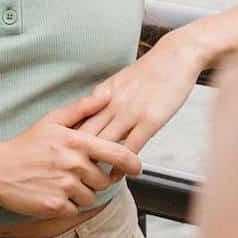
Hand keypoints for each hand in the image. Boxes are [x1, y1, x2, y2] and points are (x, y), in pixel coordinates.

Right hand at [0, 91, 143, 218]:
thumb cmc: (26, 144)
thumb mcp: (52, 120)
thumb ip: (82, 108)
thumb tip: (107, 95)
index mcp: (77, 142)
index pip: (118, 154)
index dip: (132, 162)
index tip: (137, 167)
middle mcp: (74, 164)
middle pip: (104, 180)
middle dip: (96, 179)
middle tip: (79, 174)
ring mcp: (64, 186)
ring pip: (90, 197)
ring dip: (82, 193)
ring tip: (62, 182)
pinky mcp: (55, 206)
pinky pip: (74, 209)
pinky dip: (67, 205)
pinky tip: (53, 193)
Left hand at [75, 36, 202, 177]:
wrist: (177, 56)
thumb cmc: (151, 70)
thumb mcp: (121, 81)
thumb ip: (105, 100)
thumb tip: (92, 118)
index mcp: (102, 93)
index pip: (76, 121)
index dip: (66, 141)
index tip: (60, 156)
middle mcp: (112, 103)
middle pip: (85, 135)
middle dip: (74, 156)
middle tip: (67, 175)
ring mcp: (130, 112)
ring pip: (104, 144)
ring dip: (96, 165)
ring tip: (89, 181)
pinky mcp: (150, 120)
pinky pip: (130, 148)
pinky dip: (120, 165)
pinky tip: (116, 175)